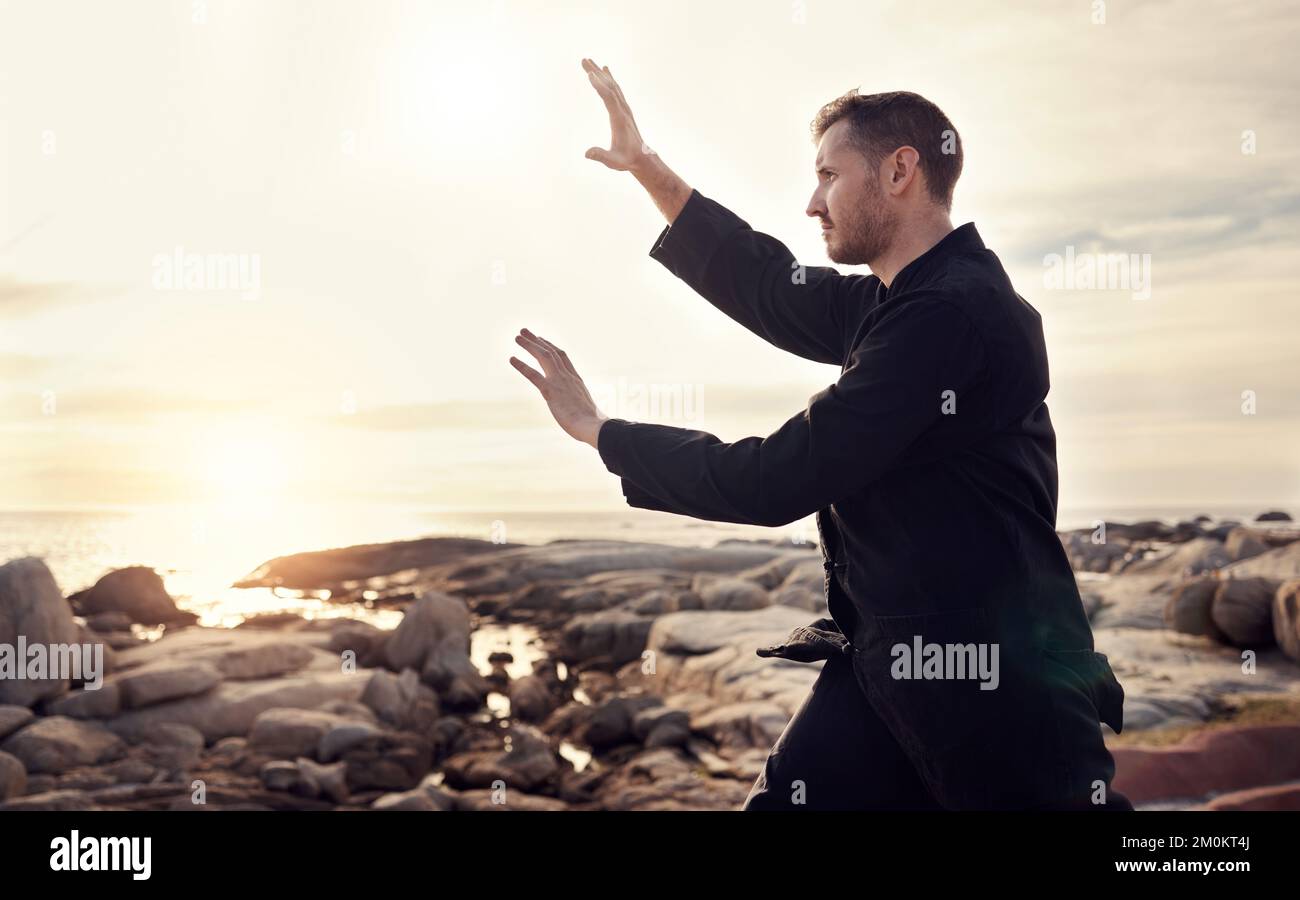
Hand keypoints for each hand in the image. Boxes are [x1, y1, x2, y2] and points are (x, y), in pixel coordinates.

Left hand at [510, 328, 607, 447]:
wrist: (594, 427)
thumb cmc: (592, 424)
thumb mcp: (587, 409)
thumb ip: (581, 405)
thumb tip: (583, 413)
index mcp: (577, 380)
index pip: (563, 357)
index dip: (551, 346)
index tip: (541, 339)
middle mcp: (568, 377)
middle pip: (551, 352)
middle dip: (537, 340)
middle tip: (524, 331)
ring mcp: (560, 382)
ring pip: (544, 357)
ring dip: (530, 345)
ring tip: (517, 337)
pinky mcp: (551, 391)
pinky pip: (533, 375)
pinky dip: (522, 365)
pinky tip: (511, 359)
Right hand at [582, 58, 653, 172]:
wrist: (641, 157)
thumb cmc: (626, 159)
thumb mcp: (613, 161)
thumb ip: (601, 156)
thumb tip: (587, 153)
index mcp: (619, 119)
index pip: (609, 98)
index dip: (599, 86)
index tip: (589, 74)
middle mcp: (623, 110)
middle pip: (609, 86)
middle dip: (595, 73)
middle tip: (583, 60)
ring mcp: (624, 108)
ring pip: (612, 85)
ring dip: (600, 73)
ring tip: (587, 61)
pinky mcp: (623, 108)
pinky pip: (616, 89)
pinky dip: (609, 78)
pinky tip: (604, 70)